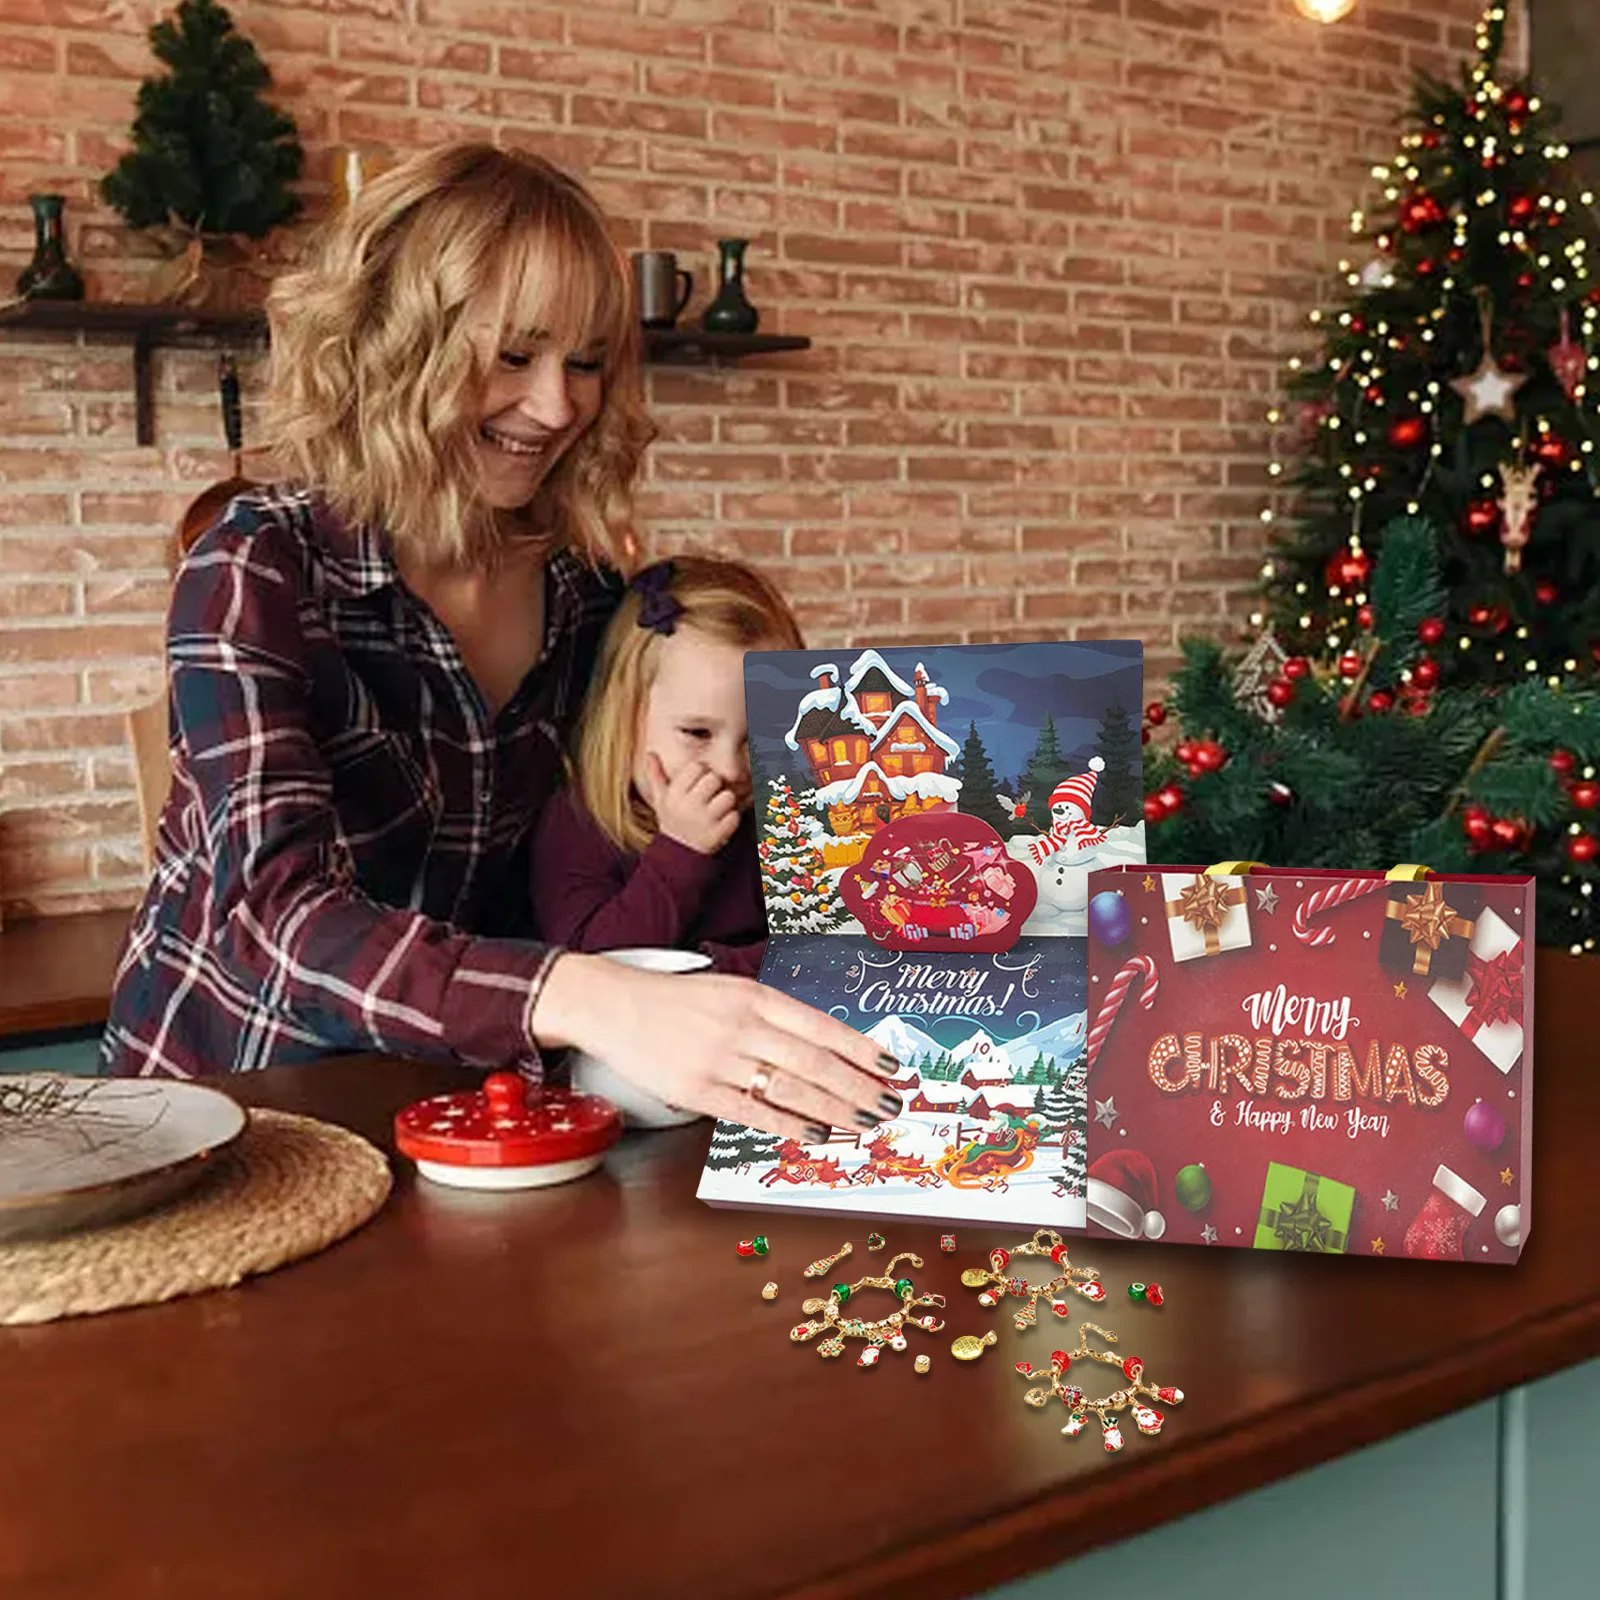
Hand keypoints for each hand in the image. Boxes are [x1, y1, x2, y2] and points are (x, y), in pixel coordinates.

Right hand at [531, 954, 903, 1140]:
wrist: (614, 1005)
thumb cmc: (678, 1001)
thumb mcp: (732, 991)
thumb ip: (774, 1016)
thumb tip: (826, 1048)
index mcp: (754, 997)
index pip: (820, 1026)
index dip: (860, 1050)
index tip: (890, 1067)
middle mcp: (741, 1026)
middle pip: (813, 1062)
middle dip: (858, 1087)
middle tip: (889, 1104)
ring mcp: (719, 1060)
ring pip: (790, 1089)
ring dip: (833, 1109)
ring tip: (863, 1122)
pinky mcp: (697, 1090)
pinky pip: (753, 1112)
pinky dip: (789, 1126)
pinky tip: (816, 1135)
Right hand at [642, 752, 738, 855]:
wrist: (677, 853)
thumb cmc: (672, 819)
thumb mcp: (661, 798)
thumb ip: (656, 775)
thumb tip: (650, 753)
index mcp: (674, 794)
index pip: (697, 767)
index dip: (701, 772)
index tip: (698, 783)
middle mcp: (687, 807)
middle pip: (715, 778)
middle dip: (716, 785)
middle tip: (710, 796)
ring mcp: (703, 822)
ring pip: (728, 796)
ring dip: (726, 802)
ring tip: (717, 809)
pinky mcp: (716, 835)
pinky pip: (734, 816)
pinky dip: (731, 819)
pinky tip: (721, 822)